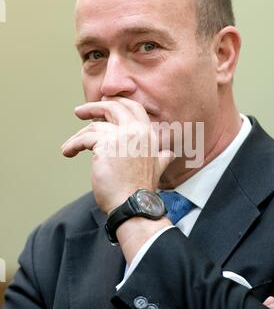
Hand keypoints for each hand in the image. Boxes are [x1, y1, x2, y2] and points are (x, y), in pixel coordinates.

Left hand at [61, 97, 173, 213]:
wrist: (134, 205)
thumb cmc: (140, 190)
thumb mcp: (156, 169)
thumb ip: (161, 158)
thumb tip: (169, 154)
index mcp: (148, 135)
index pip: (134, 108)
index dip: (118, 103)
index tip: (104, 103)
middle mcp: (137, 131)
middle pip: (113, 108)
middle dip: (94, 107)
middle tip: (80, 112)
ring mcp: (122, 136)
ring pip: (94, 126)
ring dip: (78, 135)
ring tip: (69, 146)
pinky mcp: (106, 145)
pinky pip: (84, 139)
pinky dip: (73, 145)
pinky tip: (68, 152)